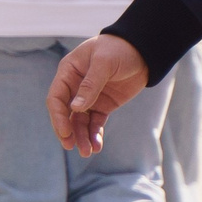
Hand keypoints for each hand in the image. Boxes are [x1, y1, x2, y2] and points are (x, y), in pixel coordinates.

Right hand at [47, 33, 149, 154]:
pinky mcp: (104, 105)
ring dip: (82, 136)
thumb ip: (90, 85)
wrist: (144, 50)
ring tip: (87, 152)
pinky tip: (97, 146)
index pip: (56, 98)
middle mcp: (75, 87)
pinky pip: (95, 122)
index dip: (58, 116)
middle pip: (65, 113)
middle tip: (71, 146)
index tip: (65, 132)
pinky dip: (95, 134)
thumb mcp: (104, 63)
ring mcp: (89, 97)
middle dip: (68, 131)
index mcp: (68, 73)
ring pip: (80, 121)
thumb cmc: (119, 49)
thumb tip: (75, 109)